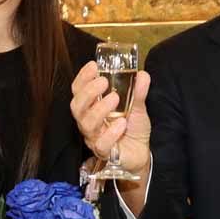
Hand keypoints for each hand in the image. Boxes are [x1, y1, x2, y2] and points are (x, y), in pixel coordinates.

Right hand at [69, 61, 151, 175]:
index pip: (79, 91)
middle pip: (77, 106)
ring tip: (115, 99)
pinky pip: (101, 144)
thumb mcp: (137, 106)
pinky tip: (122, 124)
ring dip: (99, 109)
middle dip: (88, 92)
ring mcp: (94, 137)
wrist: (141, 152)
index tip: (93, 66)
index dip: (82, 78)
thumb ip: (138, 91)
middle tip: (104, 81)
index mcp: (92, 107)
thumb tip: (142, 74)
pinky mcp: (104, 152)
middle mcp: (89, 121)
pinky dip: (111, 133)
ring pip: (87, 124)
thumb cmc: (132, 128)